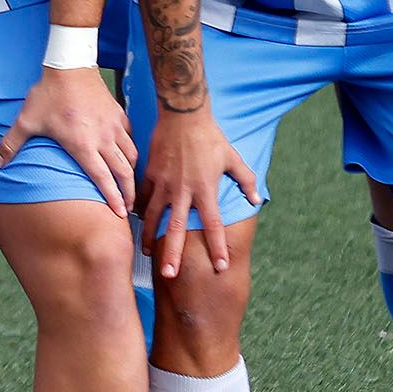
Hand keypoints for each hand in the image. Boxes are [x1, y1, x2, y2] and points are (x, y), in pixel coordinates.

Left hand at [0, 65, 134, 216]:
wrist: (70, 65)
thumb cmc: (49, 94)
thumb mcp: (27, 120)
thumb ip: (11, 143)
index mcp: (83, 145)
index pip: (103, 178)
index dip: (113, 197)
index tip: (118, 213)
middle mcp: (103, 138)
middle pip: (124, 172)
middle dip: (128, 193)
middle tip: (128, 209)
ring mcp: (114, 126)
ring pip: (131, 156)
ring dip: (132, 174)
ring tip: (130, 187)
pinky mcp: (119, 115)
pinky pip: (129, 138)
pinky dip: (130, 151)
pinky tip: (126, 156)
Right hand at [137, 110, 259, 277]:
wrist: (183, 116)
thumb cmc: (211, 137)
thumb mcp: (233, 159)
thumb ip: (246, 181)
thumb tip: (255, 200)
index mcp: (205, 190)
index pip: (213, 225)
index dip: (217, 247)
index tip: (220, 266)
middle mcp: (183, 191)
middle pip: (176, 229)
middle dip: (173, 254)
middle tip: (169, 275)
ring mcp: (163, 184)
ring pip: (154, 217)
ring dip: (150, 237)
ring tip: (147, 254)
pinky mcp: (150, 174)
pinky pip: (143, 197)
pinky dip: (140, 210)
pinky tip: (137, 221)